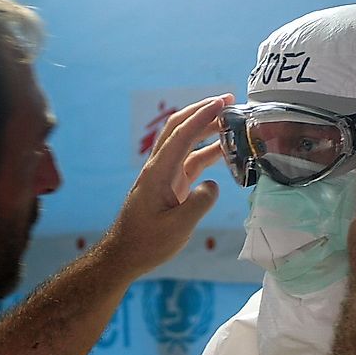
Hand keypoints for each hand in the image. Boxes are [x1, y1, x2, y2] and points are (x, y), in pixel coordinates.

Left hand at [101, 94, 233, 278]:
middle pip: (180, 127)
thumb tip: (214, 185)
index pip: (182, 135)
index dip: (203, 117)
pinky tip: (224, 150)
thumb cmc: (147, 243)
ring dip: (206, 127)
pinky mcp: (170, 184)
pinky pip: (190, 159)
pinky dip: (207, 150)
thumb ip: (198, 204)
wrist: (125, 254)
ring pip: (185, 141)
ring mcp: (164, 174)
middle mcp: (159, 167)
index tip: (222, 103)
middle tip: (229, 100)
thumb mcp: (177, 228)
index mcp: (159, 172)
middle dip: (202, 110)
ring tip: (231, 121)